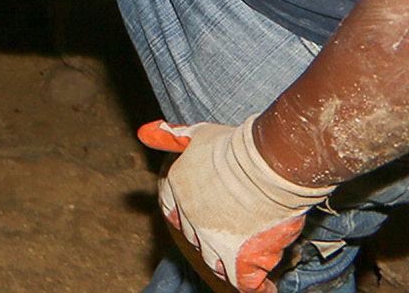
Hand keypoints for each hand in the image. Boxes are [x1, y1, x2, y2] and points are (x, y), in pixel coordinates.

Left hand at [138, 117, 332, 292]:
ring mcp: (210, 238)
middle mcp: (188, 216)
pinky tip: (265, 287)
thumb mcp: (197, 134)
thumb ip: (170, 137)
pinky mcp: (235, 256)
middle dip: (209, 237)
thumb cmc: (235, 146)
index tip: (199, 216)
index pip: (171, 208)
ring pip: (215, 261)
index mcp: (176, 188)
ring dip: (229, 262)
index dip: (185, 213)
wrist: (264, 165)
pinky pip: (242, 280)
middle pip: (195, 236)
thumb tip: (144, 132)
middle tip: (231, 237)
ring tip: (246, 262)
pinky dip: (255, 286)